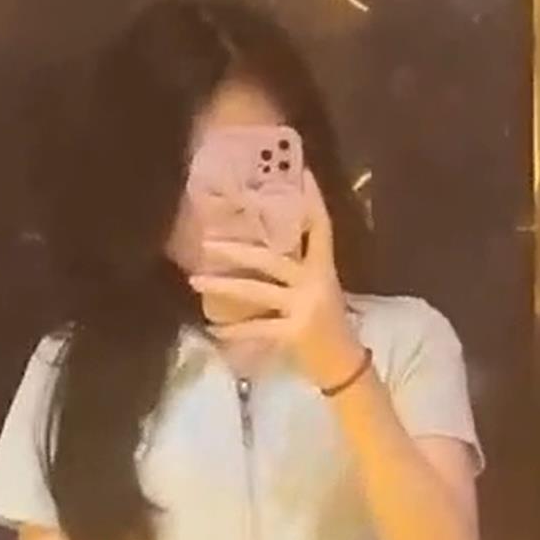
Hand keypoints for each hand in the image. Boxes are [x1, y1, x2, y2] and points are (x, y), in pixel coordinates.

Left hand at [190, 172, 365, 389]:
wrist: (345, 365)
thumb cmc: (328, 324)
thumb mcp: (320, 288)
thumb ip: (300, 266)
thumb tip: (264, 244)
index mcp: (324, 268)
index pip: (321, 228)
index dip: (313, 201)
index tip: (304, 174)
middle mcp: (315, 283)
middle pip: (272, 258)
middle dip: (237, 250)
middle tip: (206, 241)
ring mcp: (305, 307)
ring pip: (257, 291)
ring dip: (223, 285)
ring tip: (194, 279)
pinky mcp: (294, 333)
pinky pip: (256, 327)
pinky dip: (233, 329)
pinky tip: (213, 329)